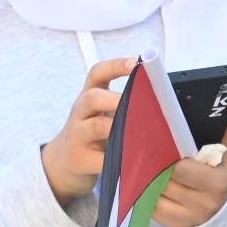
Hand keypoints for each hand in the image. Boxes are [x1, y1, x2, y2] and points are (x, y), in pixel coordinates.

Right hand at [42, 57, 134, 204]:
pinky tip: (131, 163)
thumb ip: (124, 106)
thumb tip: (162, 103)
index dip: (115, 65)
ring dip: (118, 129)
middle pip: (92, 97)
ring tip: (140, 134)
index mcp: (90, 97)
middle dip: (116, 99)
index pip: (97, 73)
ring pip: (95, 127)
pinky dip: (116, 161)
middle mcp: (80, 112)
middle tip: (138, 105)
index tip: (135, 62)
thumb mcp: (102, 114)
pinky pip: (98, 159)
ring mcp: (77, 136)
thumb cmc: (93, 134)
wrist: (63, 162)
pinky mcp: (78, 159)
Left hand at [152, 101, 226, 226]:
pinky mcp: (177, 226)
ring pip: (156, 196)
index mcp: (218, 184)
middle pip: (165, 182)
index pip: (180, 169)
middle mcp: (203, 204)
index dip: (168, 156)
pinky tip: (149, 183)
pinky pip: (153, 209)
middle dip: (155, 167)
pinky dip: (149, 195)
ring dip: (148, 181)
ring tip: (145, 166)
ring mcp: (189, 218)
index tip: (160, 143)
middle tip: (147, 152)